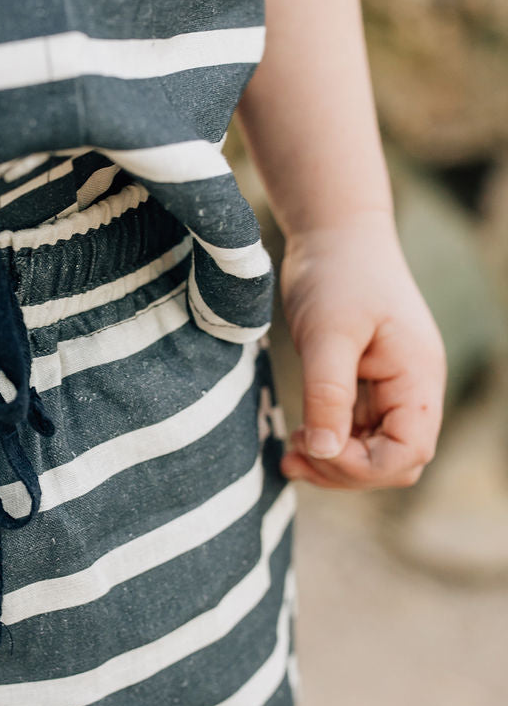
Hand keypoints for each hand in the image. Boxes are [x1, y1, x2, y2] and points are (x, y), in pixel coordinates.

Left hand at [278, 216, 445, 488]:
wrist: (335, 233)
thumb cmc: (338, 274)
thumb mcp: (328, 334)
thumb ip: (328, 394)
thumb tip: (323, 451)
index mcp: (417, 378)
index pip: (407, 453)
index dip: (362, 467)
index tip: (314, 446)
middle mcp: (413, 389)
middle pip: (394, 461)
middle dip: (347, 472)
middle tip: (293, 458)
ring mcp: (393, 388)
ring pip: (374, 451)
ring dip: (334, 462)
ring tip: (289, 454)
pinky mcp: (368, 383)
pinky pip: (357, 430)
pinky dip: (330, 441)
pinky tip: (297, 436)